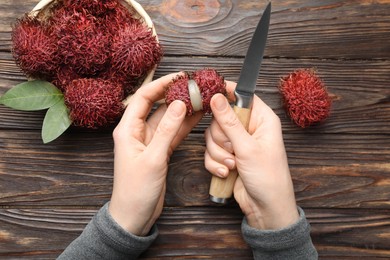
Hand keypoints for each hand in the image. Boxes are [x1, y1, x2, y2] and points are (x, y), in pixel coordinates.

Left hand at [109, 73, 202, 235]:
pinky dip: (185, 125)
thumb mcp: (153, 158)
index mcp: (128, 130)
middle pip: (158, 106)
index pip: (144, 98)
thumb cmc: (136, 190)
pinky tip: (198, 116)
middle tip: (194, 86)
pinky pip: (174, 132)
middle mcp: (138, 132)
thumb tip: (178, 104)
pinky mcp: (160, 151)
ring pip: (168, 119)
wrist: (134, 215)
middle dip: (175, 94)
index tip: (179, 77)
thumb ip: (166, 130)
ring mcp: (150, 141)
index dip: (161, 85)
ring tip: (201, 97)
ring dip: (183, 109)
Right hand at [205, 82, 298, 229]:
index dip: (226, 93)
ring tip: (233, 164)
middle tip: (233, 149)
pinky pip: (211, 152)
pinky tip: (227, 172)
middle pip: (220, 118)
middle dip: (221, 138)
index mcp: (262, 119)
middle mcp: (249, 128)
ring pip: (212, 137)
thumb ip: (229, 121)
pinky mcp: (228, 156)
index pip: (242, 95)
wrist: (265, 208)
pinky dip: (215, 163)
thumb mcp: (248, 147)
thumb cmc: (268, 178)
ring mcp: (238, 143)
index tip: (209, 94)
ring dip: (219, 153)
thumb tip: (217, 98)